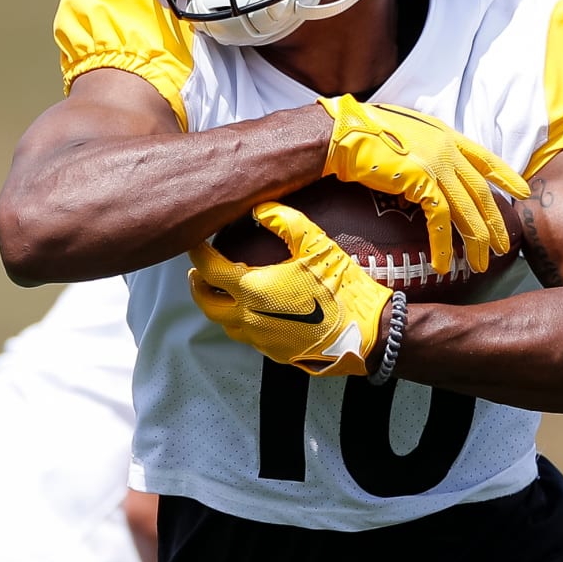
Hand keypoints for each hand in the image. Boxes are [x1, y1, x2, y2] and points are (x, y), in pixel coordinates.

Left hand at [189, 202, 392, 375]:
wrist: (365, 333)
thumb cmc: (342, 288)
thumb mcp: (317, 245)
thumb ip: (286, 222)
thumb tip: (262, 209)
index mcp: (253, 289)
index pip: (210, 270)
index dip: (198, 254)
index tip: (196, 244)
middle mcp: (249, 318)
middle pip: (206, 303)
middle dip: (197, 285)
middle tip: (197, 272)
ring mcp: (260, 339)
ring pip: (225, 323)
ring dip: (217, 305)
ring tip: (221, 290)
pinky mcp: (274, 352)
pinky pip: (247, 336)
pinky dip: (240, 320)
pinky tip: (253, 309)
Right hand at [317, 96, 529, 274]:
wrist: (343, 133)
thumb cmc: (363, 133)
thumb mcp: (405, 133)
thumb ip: (424, 148)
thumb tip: (427, 166)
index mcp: (446, 135)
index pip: (485, 158)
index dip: (506, 176)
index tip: (523, 192)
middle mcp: (447, 148)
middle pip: (480, 191)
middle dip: (495, 222)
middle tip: (506, 246)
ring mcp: (436, 164)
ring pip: (467, 209)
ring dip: (476, 240)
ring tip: (481, 263)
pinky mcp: (421, 182)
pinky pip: (440, 220)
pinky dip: (443, 245)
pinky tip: (444, 264)